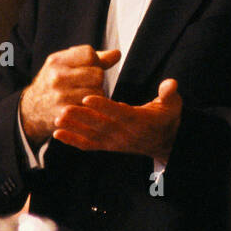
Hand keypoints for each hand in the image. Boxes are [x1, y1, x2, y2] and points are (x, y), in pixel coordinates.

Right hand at [19, 46, 120, 145]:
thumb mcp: (65, 66)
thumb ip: (92, 59)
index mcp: (57, 61)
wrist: (30, 111)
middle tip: (88, 85)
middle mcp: (57, 76)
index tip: (87, 69)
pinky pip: (93, 108)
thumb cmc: (53, 84)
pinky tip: (84, 107)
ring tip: (85, 96)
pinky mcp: (66, 113)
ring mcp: (61, 95)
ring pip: (98, 91)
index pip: (89, 54)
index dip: (94, 61)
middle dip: (97, 80)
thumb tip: (117, 54)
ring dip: (97, 95)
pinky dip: (93, 108)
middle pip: (97, 73)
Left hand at [52, 79, 182, 163]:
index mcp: (140, 121)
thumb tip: (171, 84)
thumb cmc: (166, 118)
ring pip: (92, 136)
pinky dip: (73, 141)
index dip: (104, 106)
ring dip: (74, 128)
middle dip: (82, 117)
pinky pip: (89, 145)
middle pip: (101, 125)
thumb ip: (169, 94)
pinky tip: (58, 134)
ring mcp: (115, 142)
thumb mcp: (173, 105)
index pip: (120, 113)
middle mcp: (126, 134)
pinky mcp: (108, 146)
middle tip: (63, 108)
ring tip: (57, 118)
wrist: (165, 142)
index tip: (87, 97)